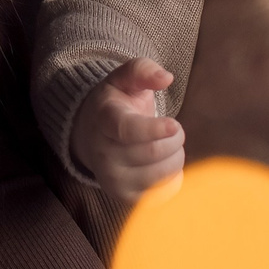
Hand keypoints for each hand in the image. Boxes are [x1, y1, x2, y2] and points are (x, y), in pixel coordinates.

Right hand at [72, 59, 185, 198]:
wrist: (92, 135)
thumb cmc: (116, 103)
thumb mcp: (124, 79)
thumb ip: (143, 70)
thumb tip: (166, 78)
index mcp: (104, 121)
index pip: (128, 131)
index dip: (154, 130)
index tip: (173, 124)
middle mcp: (103, 154)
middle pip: (153, 152)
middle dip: (175, 138)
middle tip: (174, 128)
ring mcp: (112, 180)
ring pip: (161, 173)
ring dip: (176, 156)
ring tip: (168, 144)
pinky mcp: (125, 198)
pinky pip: (163, 192)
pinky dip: (172, 175)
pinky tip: (162, 163)